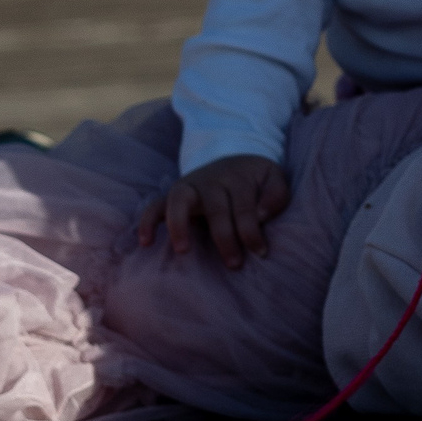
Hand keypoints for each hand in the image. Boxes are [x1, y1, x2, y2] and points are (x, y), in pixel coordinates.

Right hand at [135, 155, 289, 268]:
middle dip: (225, 237)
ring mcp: (188, 186)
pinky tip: (146, 243)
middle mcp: (210, 180)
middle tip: (234, 264)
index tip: (261, 252)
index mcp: (236, 177)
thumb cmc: (255, 178)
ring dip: (179, 224)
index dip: (252, 231)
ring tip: (183, 251)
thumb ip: (275, 195)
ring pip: (179, 200)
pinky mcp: (173, 195)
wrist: (233, 156)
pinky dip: (147, 221)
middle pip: (215, 208)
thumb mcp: (273, 178)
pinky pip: (154, 205)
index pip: (244, 207)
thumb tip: (261, 216)